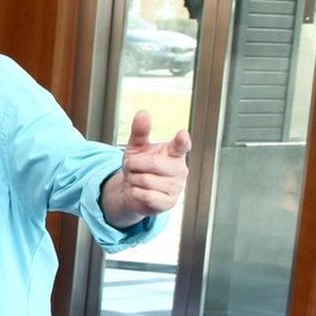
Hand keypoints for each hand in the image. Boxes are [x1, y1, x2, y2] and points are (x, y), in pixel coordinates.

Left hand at [101, 110, 191, 227]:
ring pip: (145, 180)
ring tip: (136, 179)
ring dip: (133, 179)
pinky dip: (135, 192)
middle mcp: (179, 169)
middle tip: (132, 167)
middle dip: (134, 165)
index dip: (182, 140)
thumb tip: (143, 113)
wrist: (132, 191)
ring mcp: (176, 187)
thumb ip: (140, 131)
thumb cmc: (138, 167)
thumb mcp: (136, 148)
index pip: (181, 146)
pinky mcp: (169, 202)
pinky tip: (138, 191)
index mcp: (174, 153)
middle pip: (153, 163)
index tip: (182, 135)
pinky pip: (146, 195)